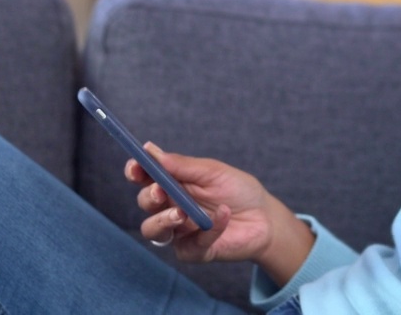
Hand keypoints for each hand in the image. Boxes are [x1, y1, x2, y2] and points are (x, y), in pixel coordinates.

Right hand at [127, 143, 312, 284]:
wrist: (265, 218)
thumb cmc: (239, 191)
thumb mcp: (213, 172)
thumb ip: (182, 165)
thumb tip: (150, 150)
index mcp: (173, 183)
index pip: (144, 177)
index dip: (135, 171)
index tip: (136, 167)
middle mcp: (170, 206)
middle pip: (145, 202)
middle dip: (149, 196)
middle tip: (161, 191)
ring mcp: (178, 231)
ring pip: (151, 230)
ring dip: (161, 220)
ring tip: (181, 214)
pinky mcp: (192, 251)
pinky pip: (188, 245)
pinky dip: (207, 230)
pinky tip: (223, 216)